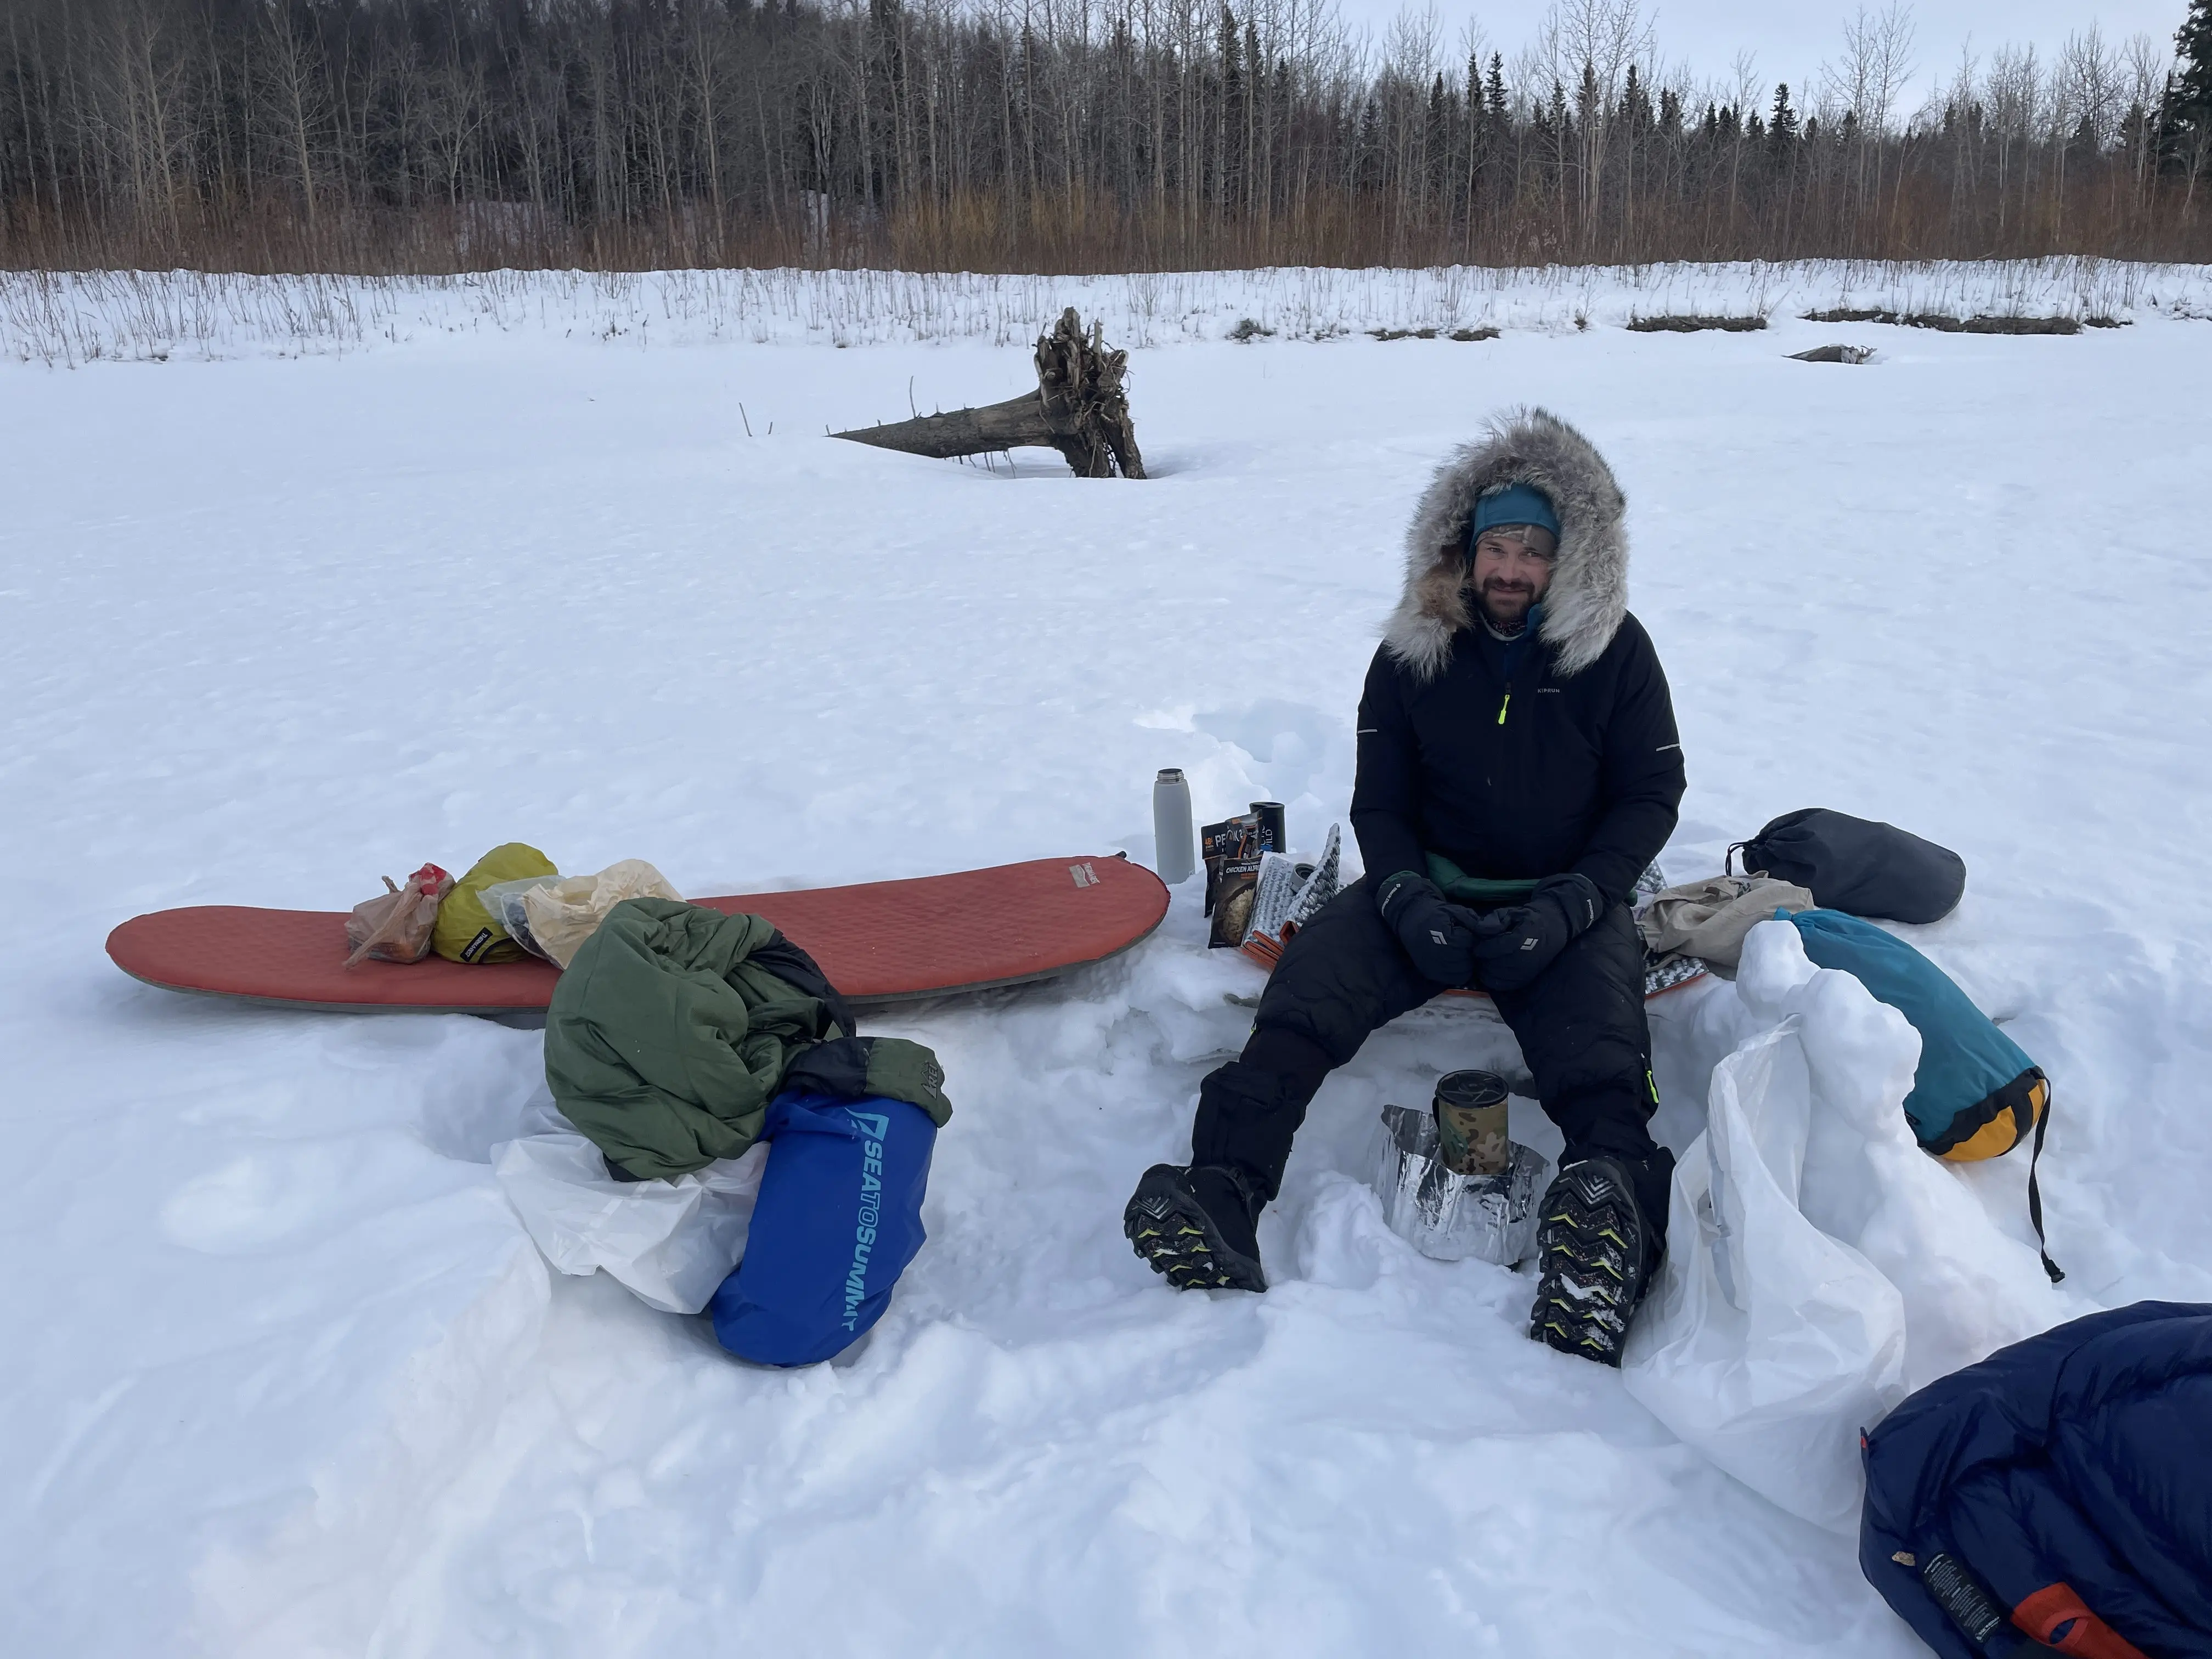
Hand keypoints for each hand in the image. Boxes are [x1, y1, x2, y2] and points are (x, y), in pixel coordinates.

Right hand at [1376, 872, 1481, 986]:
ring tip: (1460, 954)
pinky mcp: (1429, 972)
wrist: (1410, 917)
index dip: (1475, 942)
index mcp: (1451, 939)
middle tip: (1466, 946)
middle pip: (1469, 964)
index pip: (1473, 948)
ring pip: (1461, 974)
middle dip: (1470, 956)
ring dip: (1463, 966)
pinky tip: (1452, 961)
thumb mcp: (1457, 911)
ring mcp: (1434, 966)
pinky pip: (1449, 979)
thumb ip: (1476, 923)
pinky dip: (1453, 972)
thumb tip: (1496, 930)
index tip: (1471, 935)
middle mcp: (1442, 956)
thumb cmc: (1436, 912)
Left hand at [1469, 873, 1604, 993]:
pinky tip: (1490, 972)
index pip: (1498, 948)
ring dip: (1487, 971)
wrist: (1553, 928)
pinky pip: (1507, 985)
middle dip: (1483, 961)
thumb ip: (1495, 919)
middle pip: (1496, 964)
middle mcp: (1527, 957)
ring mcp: (1528, 970)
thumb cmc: (1529, 919)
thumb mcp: (1512, 912)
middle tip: (1478, 956)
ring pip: (1499, 976)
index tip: (1476, 947)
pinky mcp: (1528, 978)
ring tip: (1483, 963)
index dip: (1483, 949)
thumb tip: (1479, 929)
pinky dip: (1495, 981)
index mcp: (1523, 938)